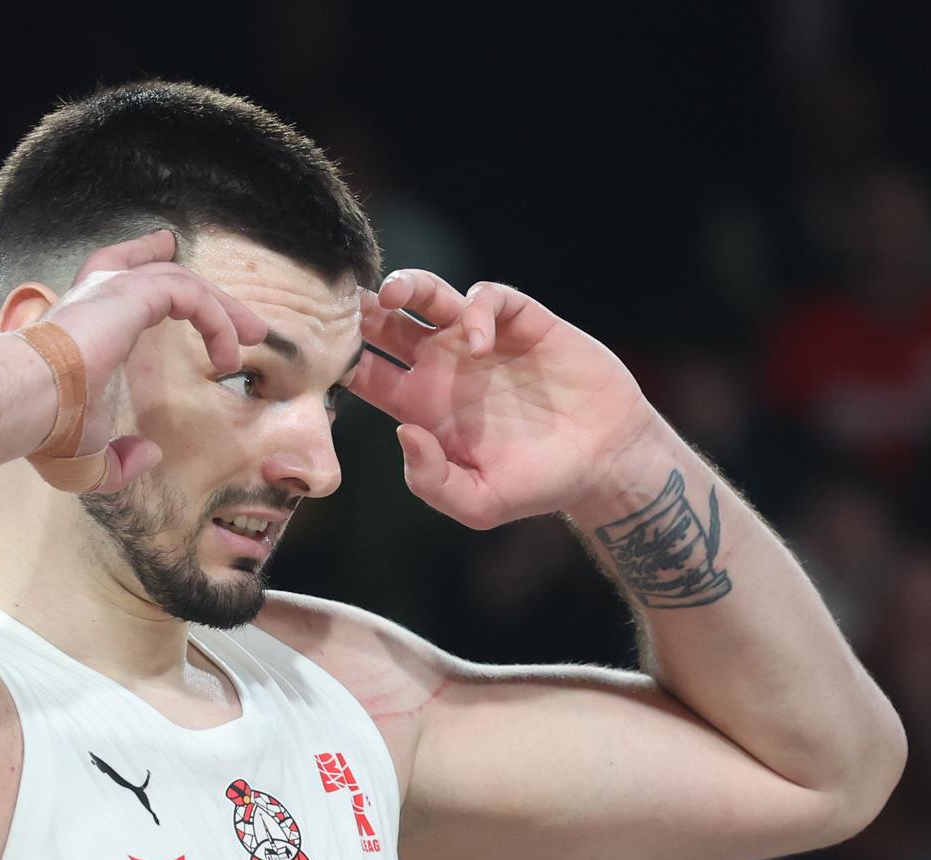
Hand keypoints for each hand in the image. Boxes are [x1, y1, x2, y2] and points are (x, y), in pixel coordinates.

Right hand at [32, 230, 268, 490]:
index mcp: (82, 324)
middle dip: (203, 291)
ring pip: (180, 280)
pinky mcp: (128, 294)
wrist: (24, 404)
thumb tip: (149, 455)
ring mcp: (110, 291)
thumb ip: (118, 461)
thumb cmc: (44, 430)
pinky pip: (189, 294)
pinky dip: (215, 319)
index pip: (116, 277)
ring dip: (221, 308)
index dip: (144, 262)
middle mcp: (94, 298)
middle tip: (242, 321)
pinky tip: (227, 354)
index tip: (165, 248)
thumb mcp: (84, 459)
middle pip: (154, 270)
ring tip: (252, 337)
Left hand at [355, 270, 665, 527]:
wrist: (605, 462)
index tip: (324, 357)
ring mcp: (480, 341)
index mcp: (421, 406)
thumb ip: (433, 481)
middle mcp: (444, 367)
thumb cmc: (539, 485)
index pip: (366, 374)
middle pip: (386, 325)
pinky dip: (478, 309)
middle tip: (345, 306)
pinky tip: (482, 342)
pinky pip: (487, 297)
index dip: (343, 361)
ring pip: (428, 296)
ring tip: (392, 295)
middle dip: (361, 311)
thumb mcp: (478, 503)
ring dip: (405, 286)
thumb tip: (403, 433)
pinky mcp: (521, 322)